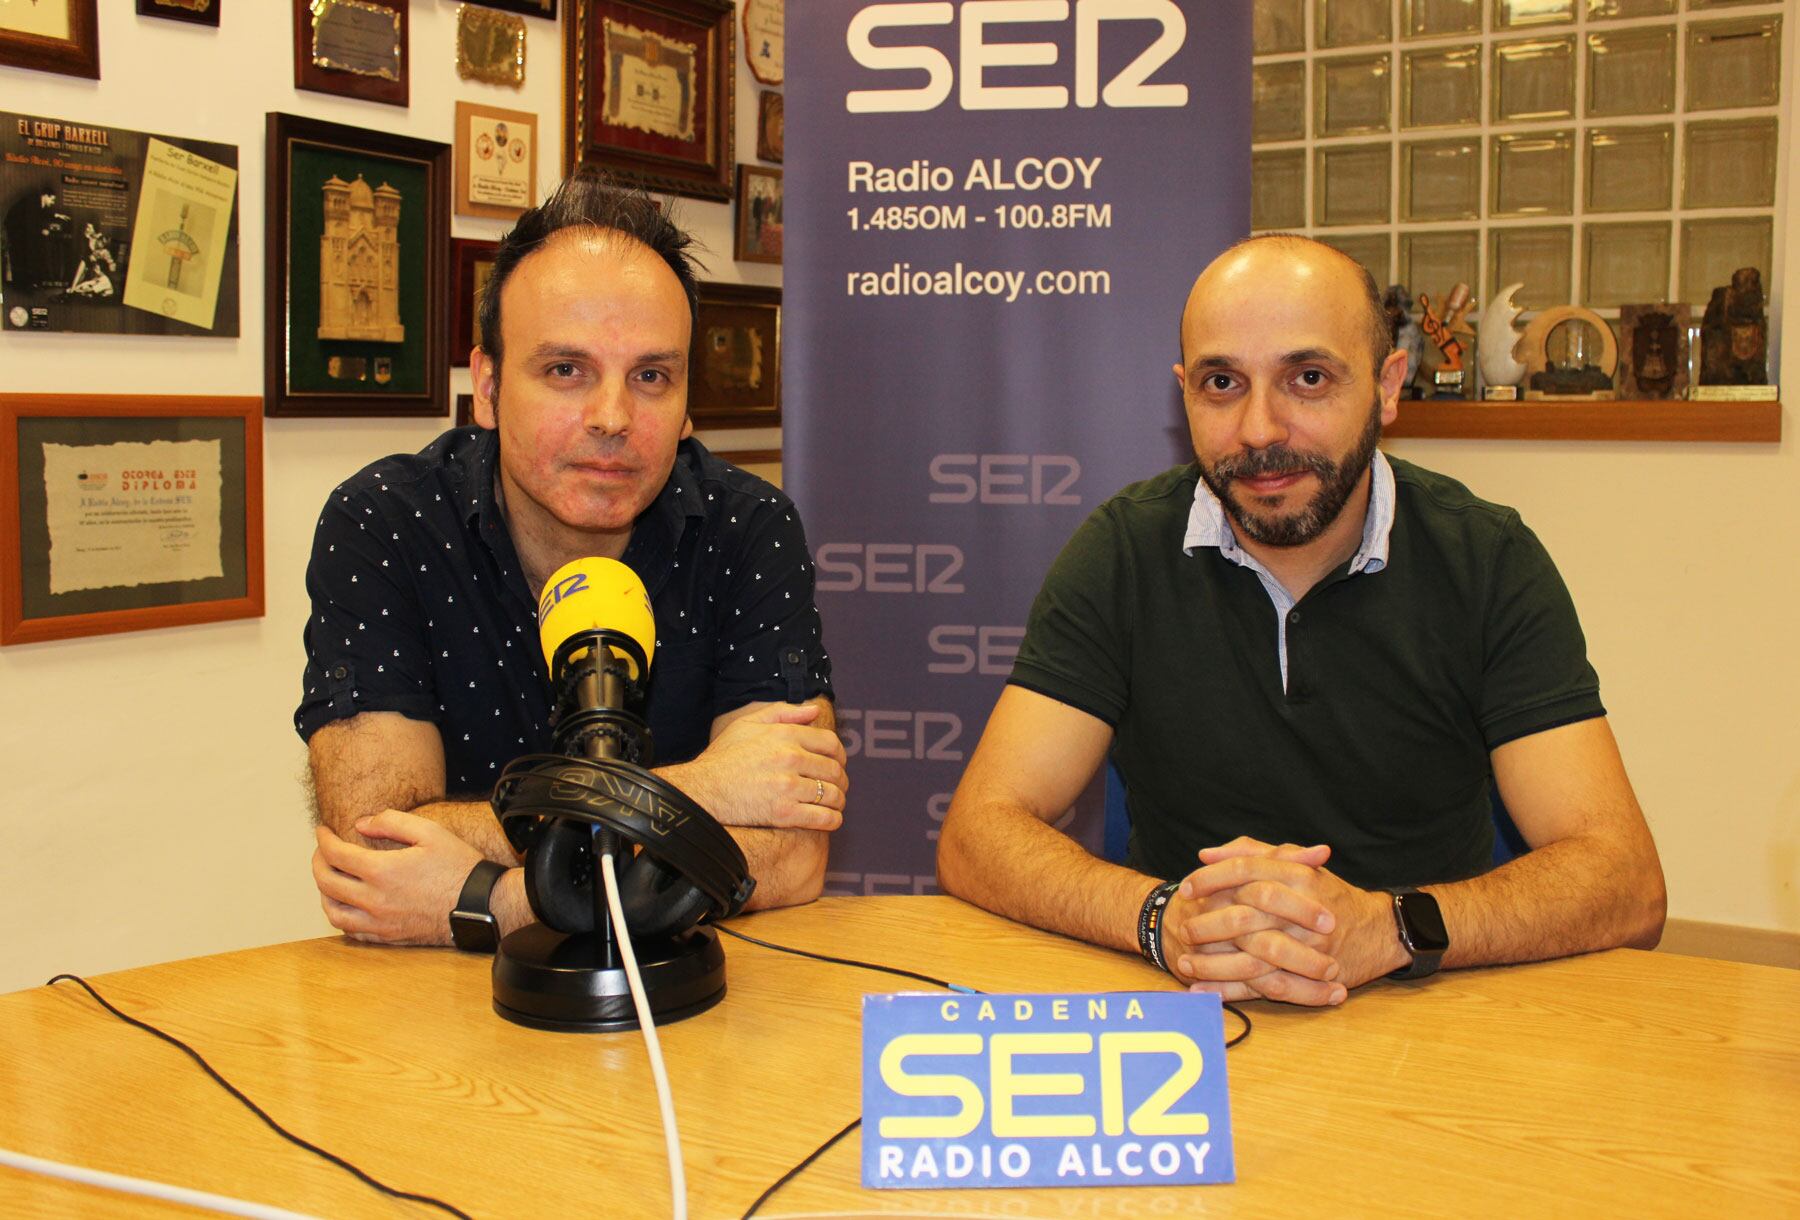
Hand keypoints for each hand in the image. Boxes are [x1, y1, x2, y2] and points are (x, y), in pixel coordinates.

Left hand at [312, 810, 484, 944]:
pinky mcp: (388, 937)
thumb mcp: (430, 832)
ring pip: (333, 912)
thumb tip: (361, 823)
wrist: (480, 905)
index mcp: (381, 871)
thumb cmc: (458, 867)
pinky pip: (351, 931)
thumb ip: (391, 821)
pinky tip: (346, 905)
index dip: (323, 839)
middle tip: (322, 851)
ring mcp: (379, 922)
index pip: (335, 854)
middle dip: (318, 862)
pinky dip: (340, 916)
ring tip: (329, 879)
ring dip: (324, 893)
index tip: (323, 831)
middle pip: (326, 882)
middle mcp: (374, 900)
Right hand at [662, 702, 847, 830]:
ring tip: (835, 805)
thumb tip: (814, 710)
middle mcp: (790, 758)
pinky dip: (832, 820)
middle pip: (834, 770)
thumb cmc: (724, 756)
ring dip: (839, 801)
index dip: (839, 755)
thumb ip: (783, 713)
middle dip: (841, 780)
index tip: (837, 764)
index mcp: (785, 735)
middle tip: (838, 787)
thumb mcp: (748, 724)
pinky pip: (822, 817)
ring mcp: (788, 786)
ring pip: (831, 794)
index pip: (830, 743)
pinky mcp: (784, 813)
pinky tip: (831, 820)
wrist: (702, 790)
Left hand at [1170, 836, 1405, 1005]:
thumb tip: (1207, 854)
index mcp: (1297, 875)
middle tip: (1183, 928)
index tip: (1186, 887)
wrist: (1379, 931)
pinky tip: (1204, 992)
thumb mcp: (1296, 866)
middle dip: (1208, 923)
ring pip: (1252, 956)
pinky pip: (1266, 987)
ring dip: (1214, 963)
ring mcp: (1308, 946)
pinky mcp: (1311, 977)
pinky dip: (1232, 992)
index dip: (1212, 878)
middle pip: (1245, 914)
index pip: (1246, 870)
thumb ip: (1253, 853)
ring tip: (1185, 963)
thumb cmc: (1330, 896)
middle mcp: (1303, 908)